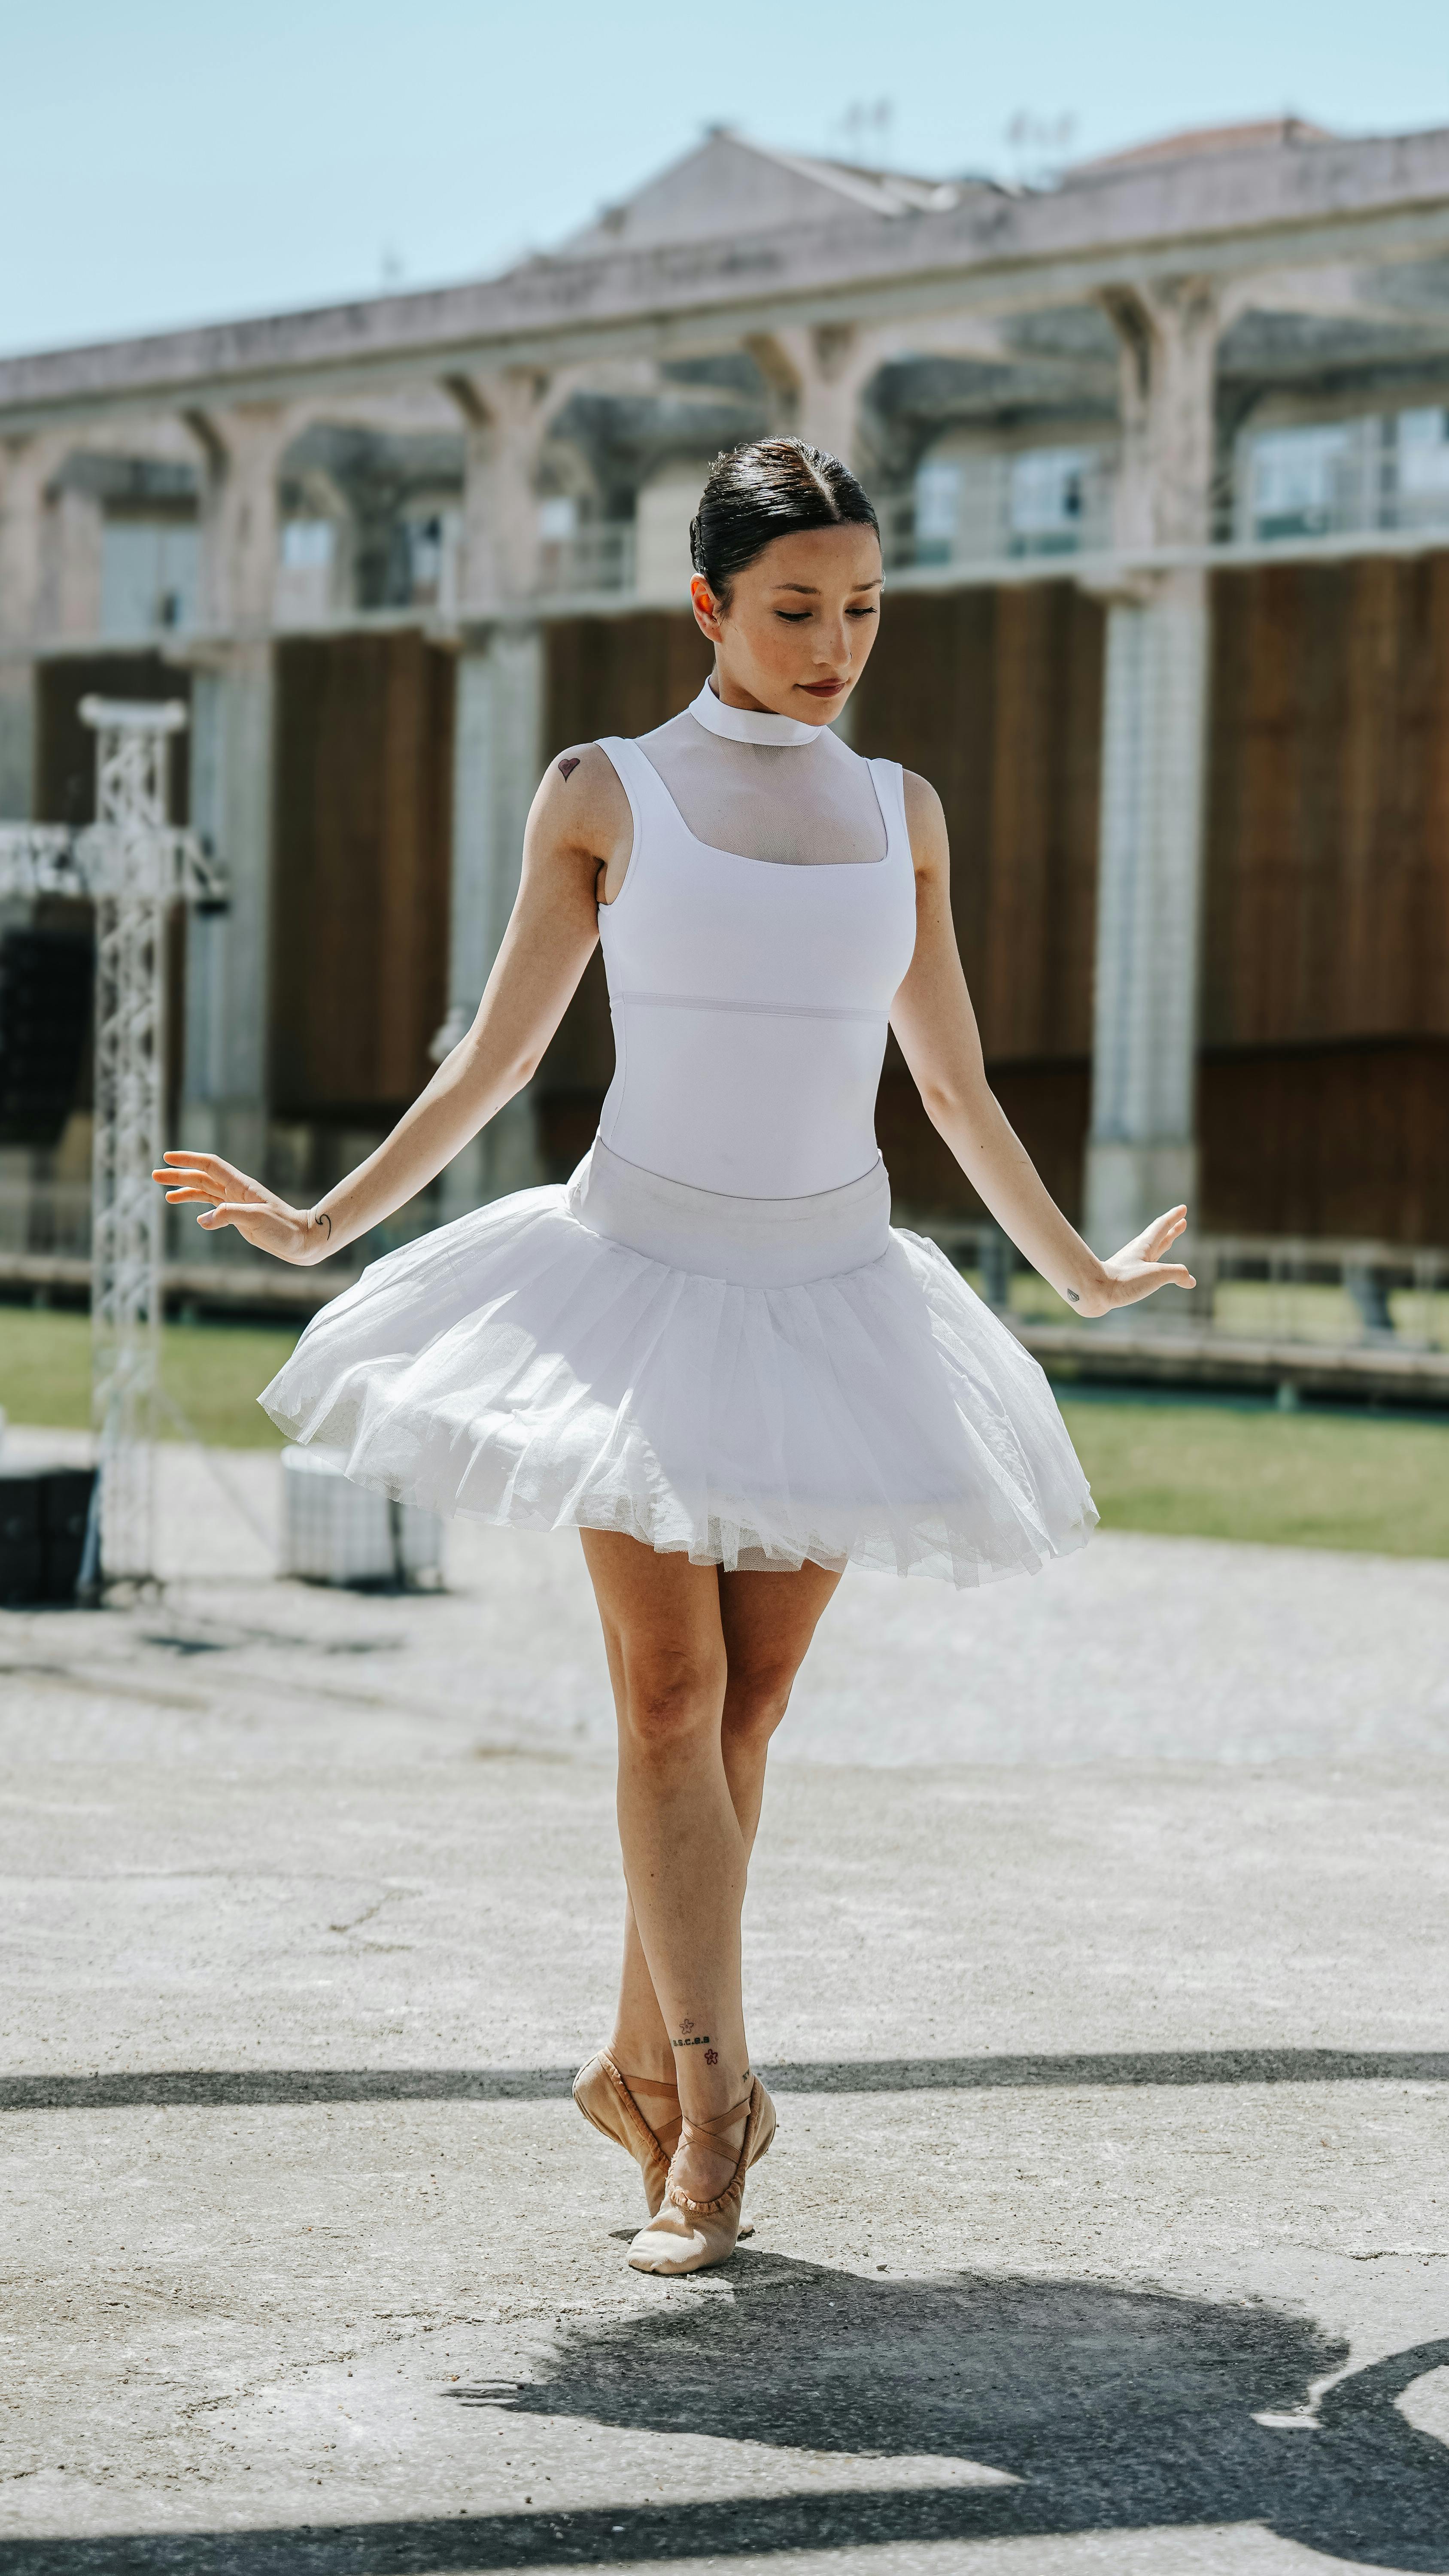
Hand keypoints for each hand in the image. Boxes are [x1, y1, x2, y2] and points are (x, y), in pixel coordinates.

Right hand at [152, 1151, 327, 1265]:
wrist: (303, 1241)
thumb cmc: (285, 1228)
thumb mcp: (257, 1220)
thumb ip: (229, 1216)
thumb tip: (203, 1220)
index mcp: (241, 1186)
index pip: (210, 1165)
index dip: (188, 1159)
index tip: (167, 1157)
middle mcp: (237, 1191)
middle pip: (202, 1177)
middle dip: (179, 1175)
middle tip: (155, 1175)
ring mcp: (238, 1204)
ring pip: (206, 1192)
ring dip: (186, 1191)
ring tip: (165, 1195)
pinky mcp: (240, 1217)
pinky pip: (216, 1209)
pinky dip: (202, 1210)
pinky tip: (196, 1217)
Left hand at [1072, 1206, 1195, 1317]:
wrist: (1093, 1292)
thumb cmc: (1124, 1281)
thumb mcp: (1156, 1275)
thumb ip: (1177, 1274)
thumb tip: (1190, 1281)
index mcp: (1145, 1247)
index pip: (1162, 1227)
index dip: (1173, 1217)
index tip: (1183, 1208)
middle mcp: (1138, 1253)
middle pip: (1158, 1236)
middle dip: (1172, 1230)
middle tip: (1182, 1222)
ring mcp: (1131, 1265)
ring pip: (1152, 1250)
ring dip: (1164, 1243)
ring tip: (1171, 1240)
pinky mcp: (1125, 1278)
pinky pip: (1146, 1266)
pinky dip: (1156, 1264)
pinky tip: (1153, 1270)